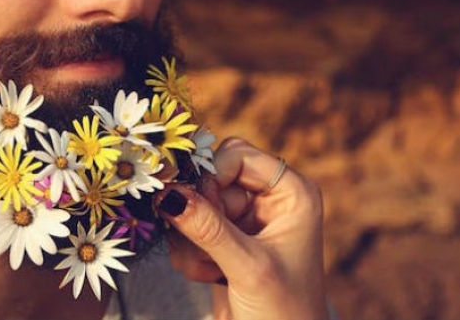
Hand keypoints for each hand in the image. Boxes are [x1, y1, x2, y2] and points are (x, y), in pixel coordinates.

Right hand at [157, 137, 327, 319]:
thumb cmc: (284, 313)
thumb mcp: (248, 268)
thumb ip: (208, 228)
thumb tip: (168, 193)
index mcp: (292, 192)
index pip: (238, 155)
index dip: (212, 177)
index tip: (199, 209)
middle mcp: (269, 197)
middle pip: (211, 176)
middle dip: (200, 213)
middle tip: (202, 246)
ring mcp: (246, 216)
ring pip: (194, 202)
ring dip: (192, 239)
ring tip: (211, 271)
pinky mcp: (226, 236)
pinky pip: (189, 225)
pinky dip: (190, 250)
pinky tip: (209, 275)